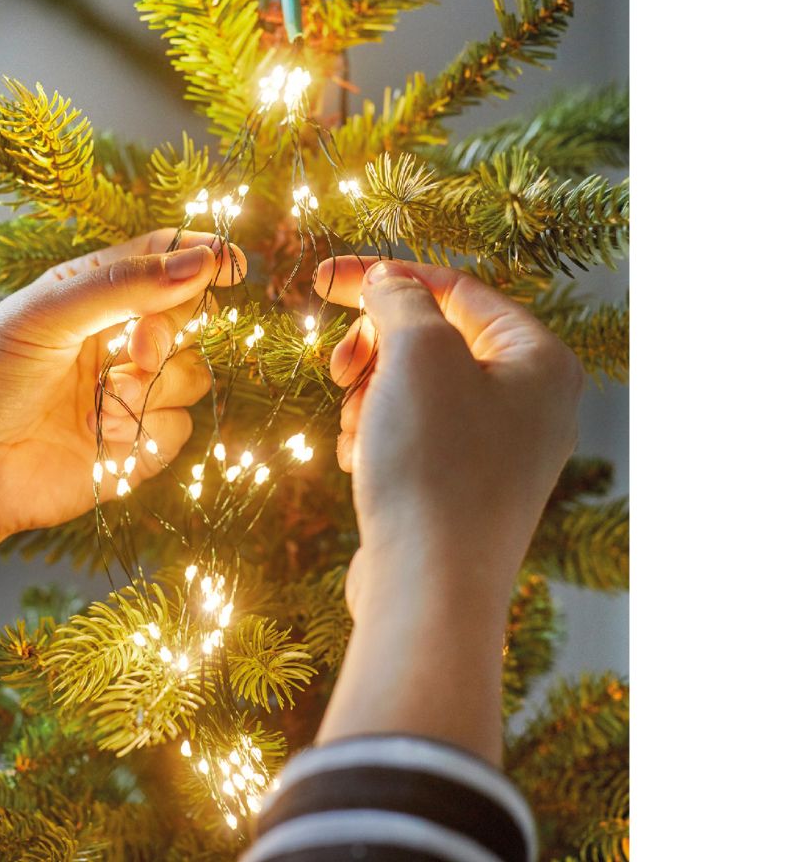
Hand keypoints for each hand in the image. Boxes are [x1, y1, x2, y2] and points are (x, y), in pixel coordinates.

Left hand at [0, 229, 245, 665]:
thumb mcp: (47, 314)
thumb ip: (125, 285)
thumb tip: (202, 260)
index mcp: (90, 296)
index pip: (161, 260)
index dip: (200, 257)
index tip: (231, 262)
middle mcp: (115, 341)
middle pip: (188, 318)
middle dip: (171, 332)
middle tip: (138, 350)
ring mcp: (128, 395)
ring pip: (193, 376)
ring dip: (157, 387)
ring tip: (104, 402)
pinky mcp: (135, 448)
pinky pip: (180, 429)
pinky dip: (147, 432)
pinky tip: (101, 438)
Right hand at [317, 257, 582, 614]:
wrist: (429, 588)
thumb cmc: (435, 462)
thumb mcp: (418, 354)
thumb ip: (400, 299)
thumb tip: (387, 281)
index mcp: (540, 361)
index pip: (457, 289)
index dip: (387, 276)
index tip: (325, 279)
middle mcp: (531, 403)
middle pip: (435, 340)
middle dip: (376, 348)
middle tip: (339, 368)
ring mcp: (500, 450)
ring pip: (416, 388)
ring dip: (372, 396)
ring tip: (357, 429)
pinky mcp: (465, 488)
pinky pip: (415, 434)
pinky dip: (379, 436)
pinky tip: (362, 462)